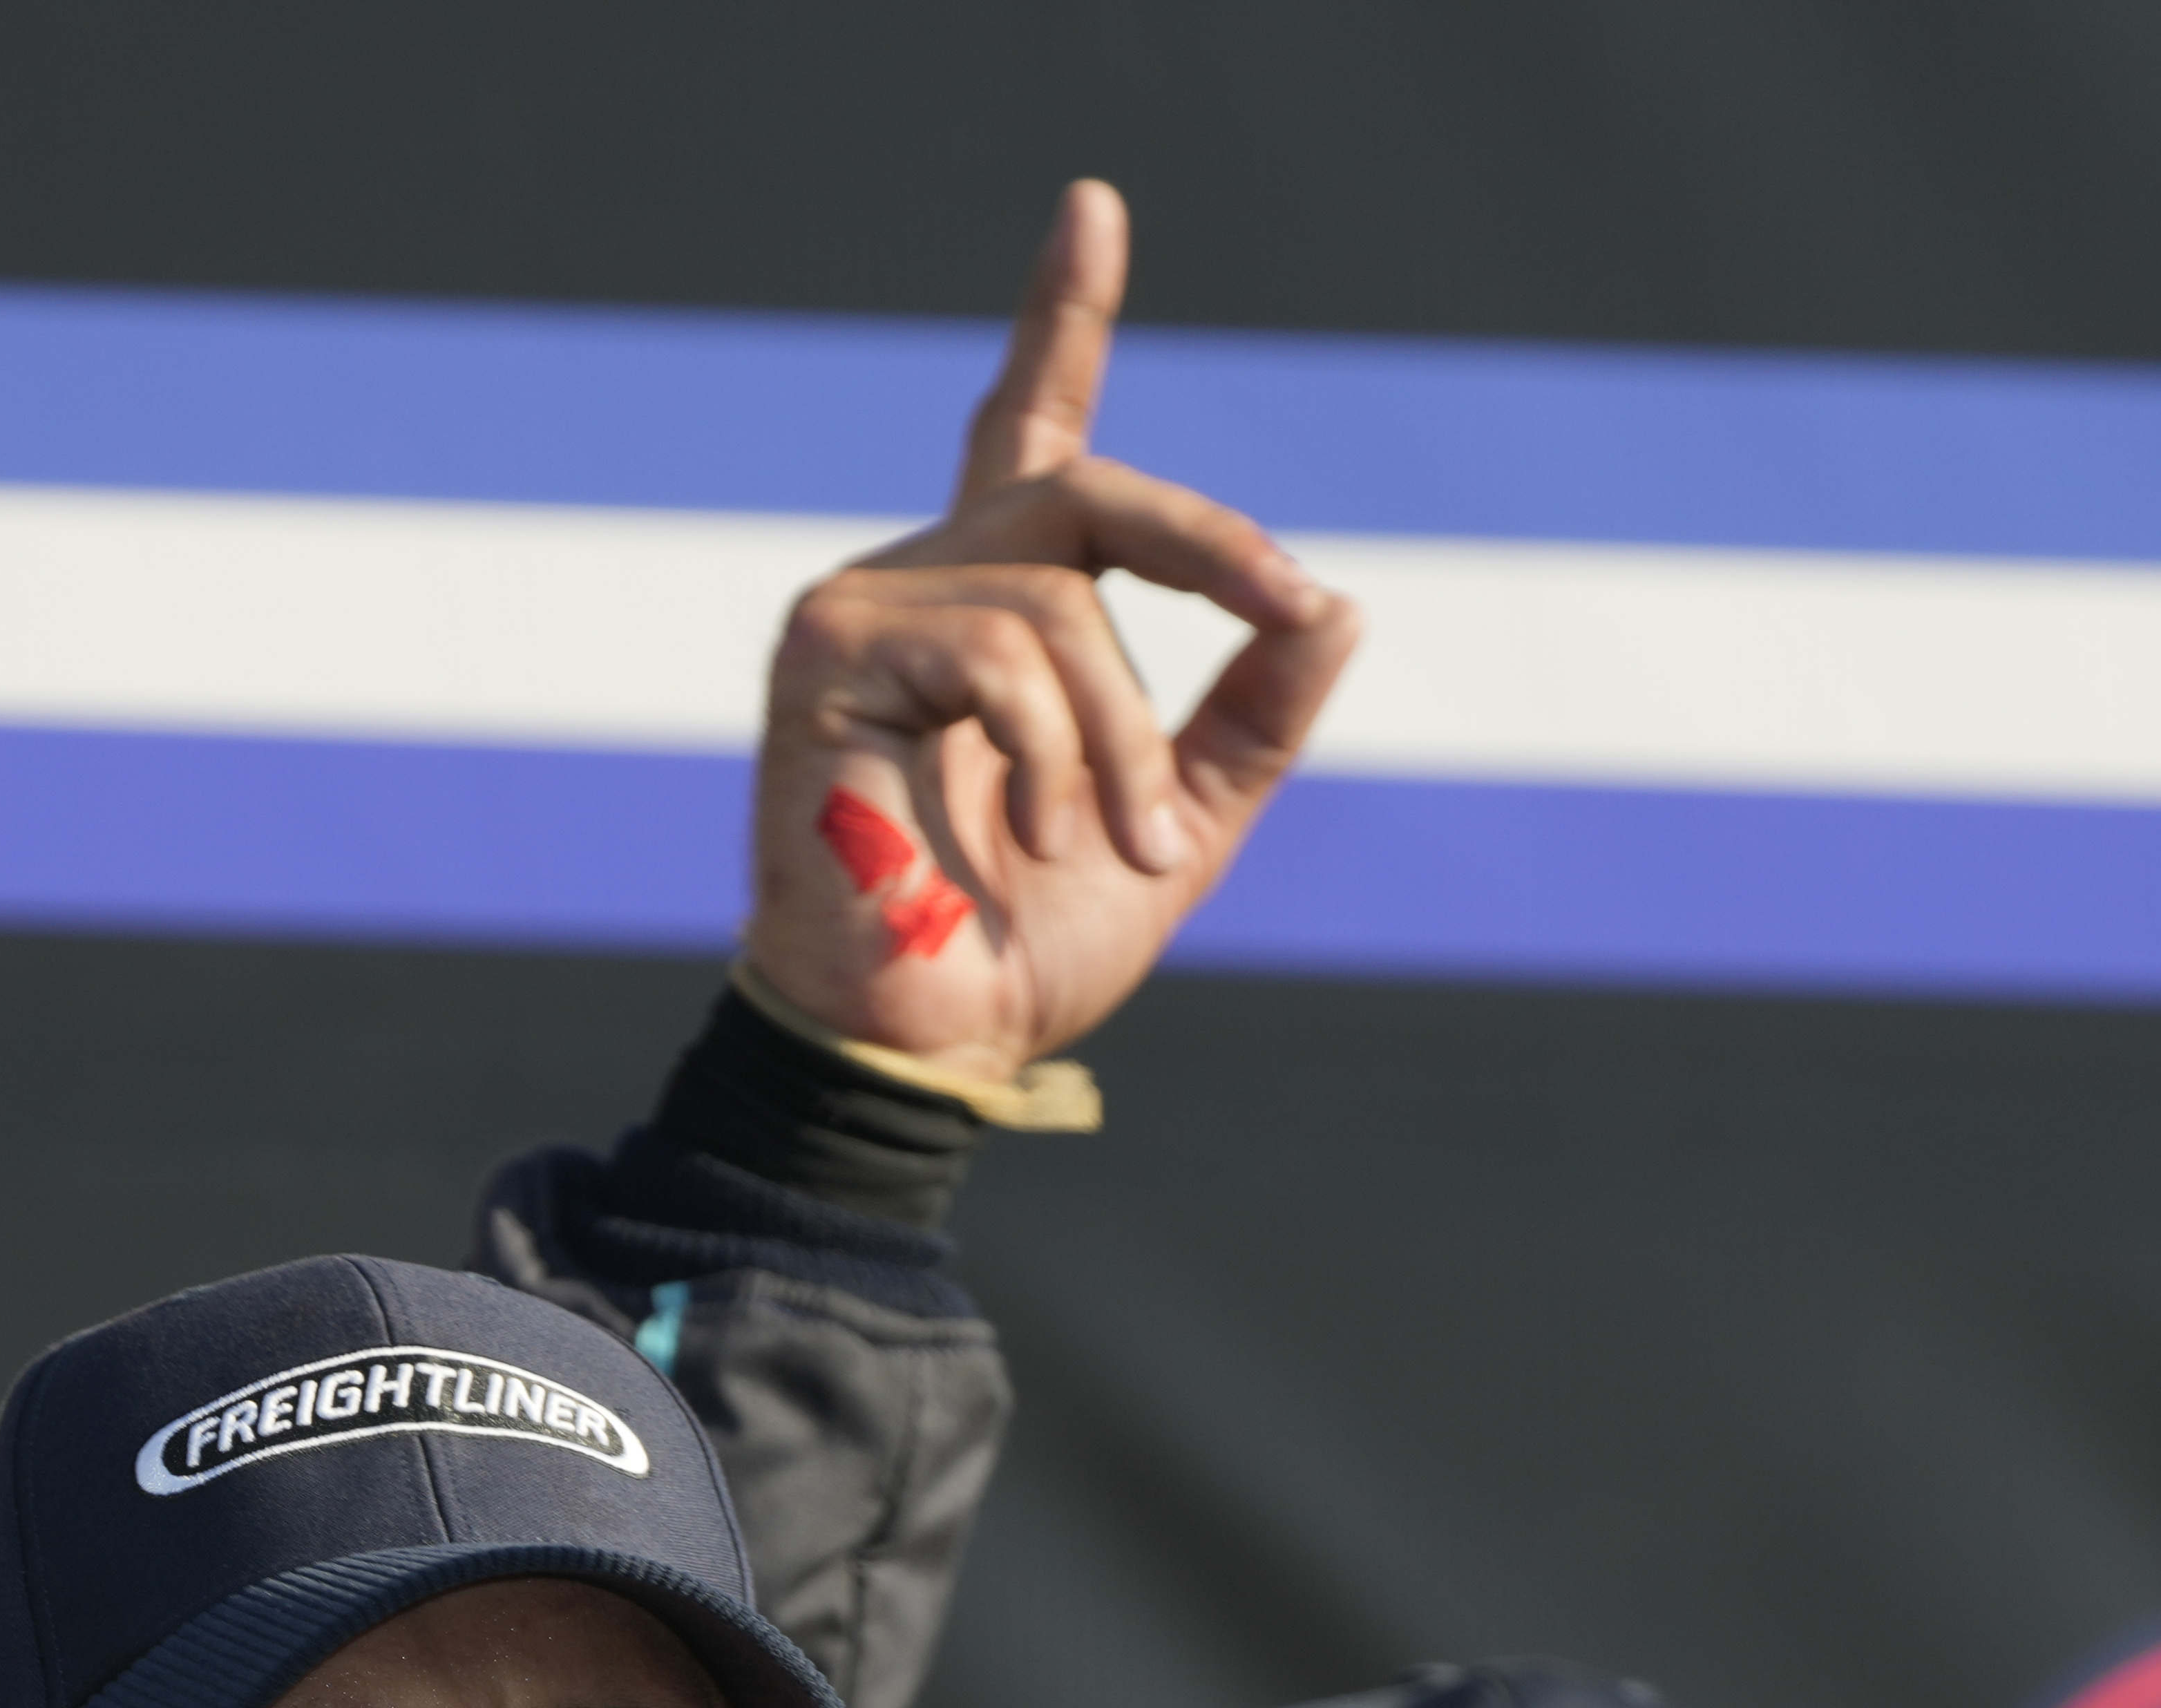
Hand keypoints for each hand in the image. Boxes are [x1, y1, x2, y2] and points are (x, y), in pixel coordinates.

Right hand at [741, 182, 1363, 1079]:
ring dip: (1123, 735)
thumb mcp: (1181, 822)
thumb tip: (1334, 601)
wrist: (929, 1044)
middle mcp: (926, 585)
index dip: (1059, 320)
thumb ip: (1253, 716)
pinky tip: (1043, 832)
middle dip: (1213, 549)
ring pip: (1059, 601)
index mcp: (1001, 613)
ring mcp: (865, 608)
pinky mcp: (827, 650)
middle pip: (1089, 495)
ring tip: (1118, 841)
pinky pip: (998, 649)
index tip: (1093, 209)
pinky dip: (1054, 749)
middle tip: (1287, 605)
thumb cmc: (1025, 947)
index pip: (1036, 435)